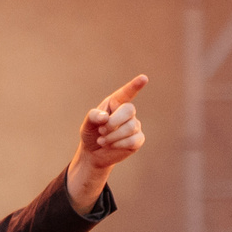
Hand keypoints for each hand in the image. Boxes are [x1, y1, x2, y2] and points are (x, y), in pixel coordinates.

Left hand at [68, 74, 147, 211]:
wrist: (93, 153)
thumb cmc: (91, 134)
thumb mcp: (87, 124)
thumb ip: (93, 116)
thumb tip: (105, 117)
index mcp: (115, 103)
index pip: (127, 92)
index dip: (135, 85)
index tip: (143, 78)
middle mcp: (127, 112)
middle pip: (129, 110)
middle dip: (113, 121)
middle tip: (101, 131)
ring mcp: (134, 126)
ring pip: (131, 127)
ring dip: (113, 136)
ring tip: (103, 140)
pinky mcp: (137, 140)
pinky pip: (134, 140)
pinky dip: (119, 144)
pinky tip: (111, 146)